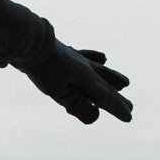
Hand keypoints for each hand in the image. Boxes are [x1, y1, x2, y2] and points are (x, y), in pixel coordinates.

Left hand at [18, 41, 132, 123]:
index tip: (128, 118)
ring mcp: (77, 58)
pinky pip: (86, 55)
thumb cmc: (42, 67)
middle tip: (130, 107)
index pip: (106, 98)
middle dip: (118, 98)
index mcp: (86, 79)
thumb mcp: (58, 91)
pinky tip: (103, 58)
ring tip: (125, 83)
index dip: (117, 109)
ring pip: (101, 70)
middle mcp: (86, 68)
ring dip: (113, 78)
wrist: (29, 40)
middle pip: (106, 86)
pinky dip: (96, 58)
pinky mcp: (66, 52)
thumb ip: (77, 104)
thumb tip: (95, 116)